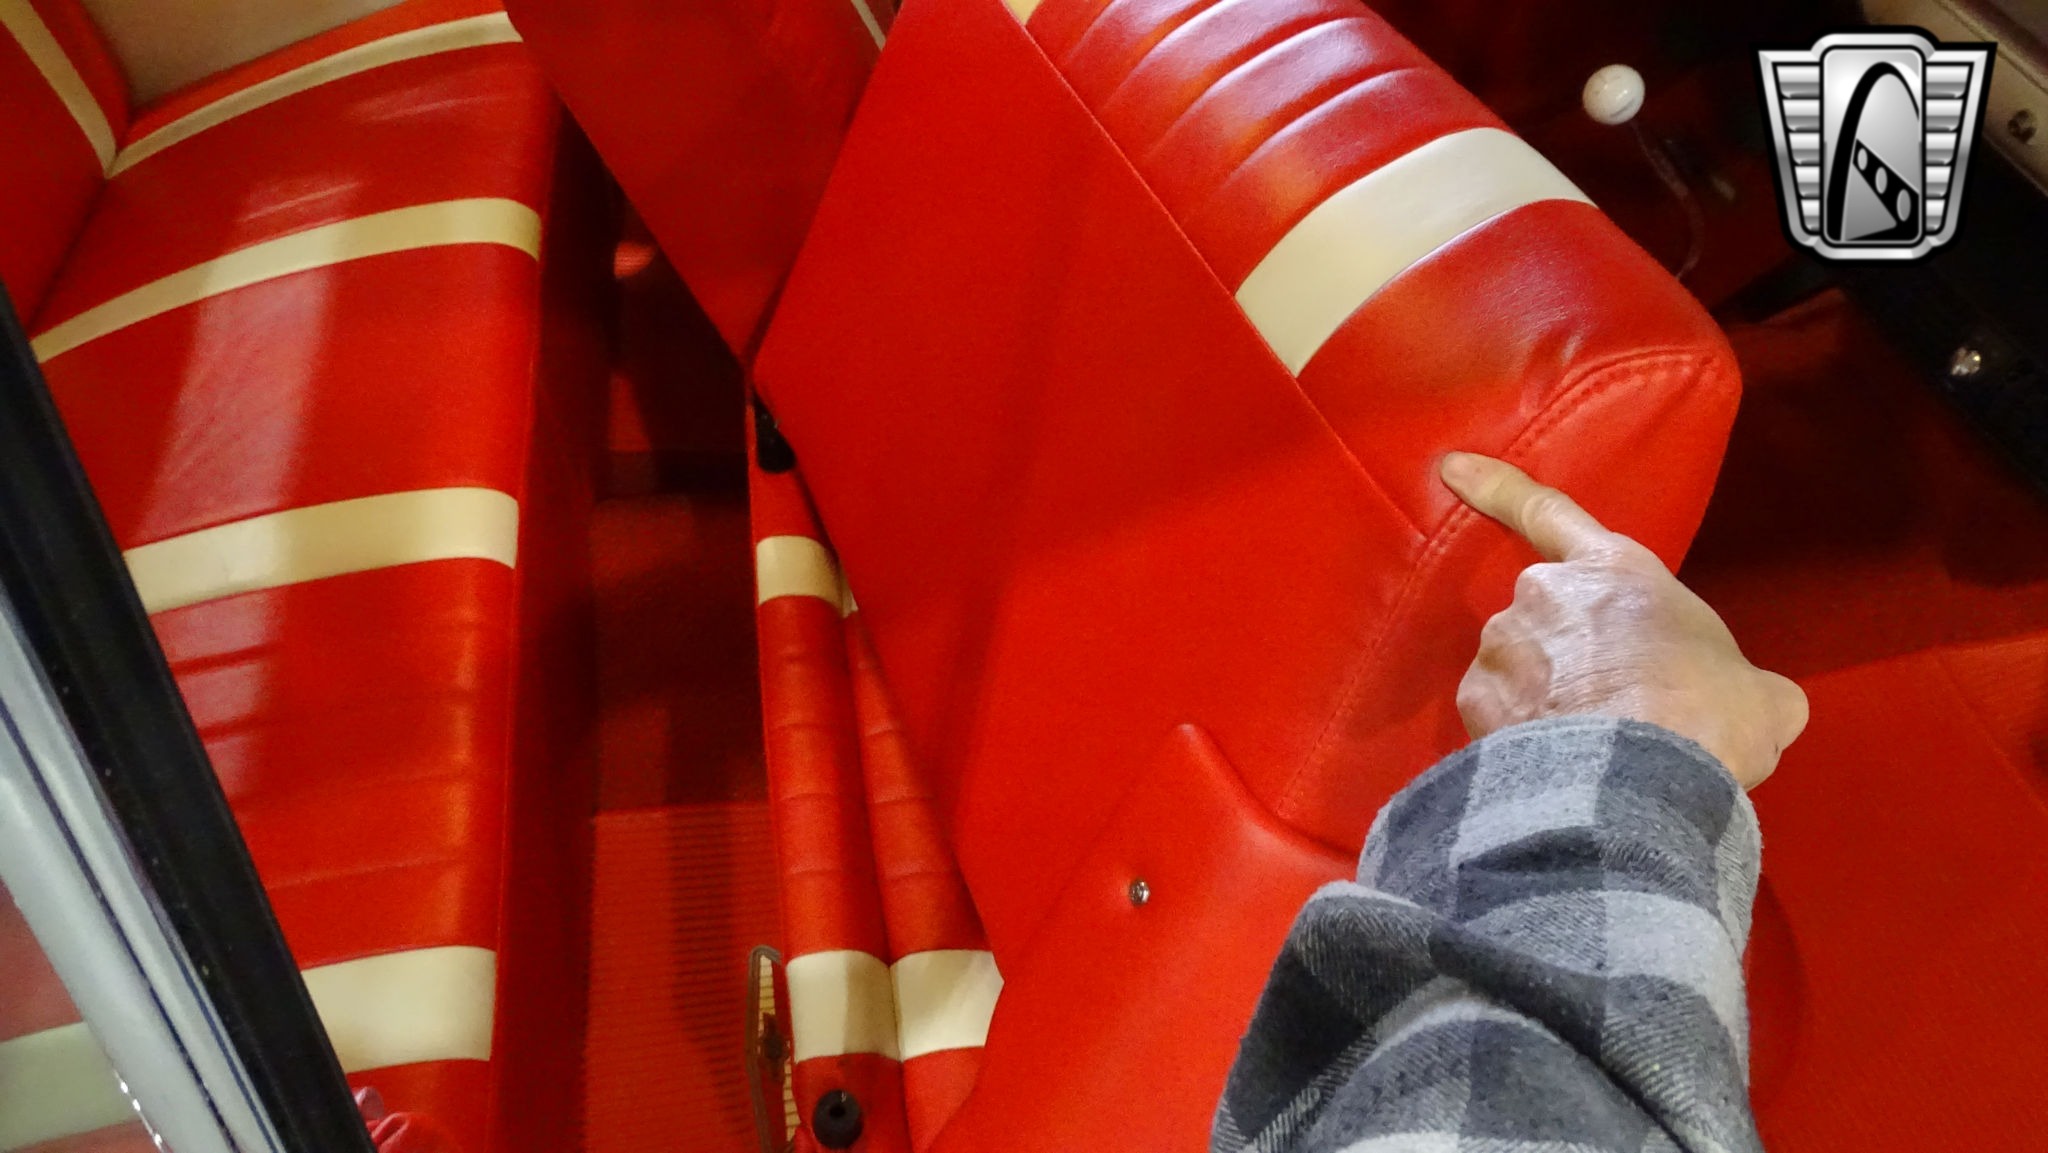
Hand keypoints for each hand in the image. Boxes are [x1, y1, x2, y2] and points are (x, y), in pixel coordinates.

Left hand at [1440, 452, 1807, 788]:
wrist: (1639, 777)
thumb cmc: (1708, 716)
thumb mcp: (1760, 694)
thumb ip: (1744, 683)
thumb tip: (1760, 703)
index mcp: (1614, 568)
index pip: (1549, 513)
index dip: (1498, 487)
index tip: (1451, 468)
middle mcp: (1545, 593)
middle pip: (1548, 616)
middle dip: (1572, 654)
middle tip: (1614, 704)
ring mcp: (1503, 645)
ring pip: (1518, 666)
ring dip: (1545, 697)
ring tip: (1590, 747)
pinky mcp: (1475, 700)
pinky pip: (1497, 712)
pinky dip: (1518, 736)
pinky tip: (1556, 768)